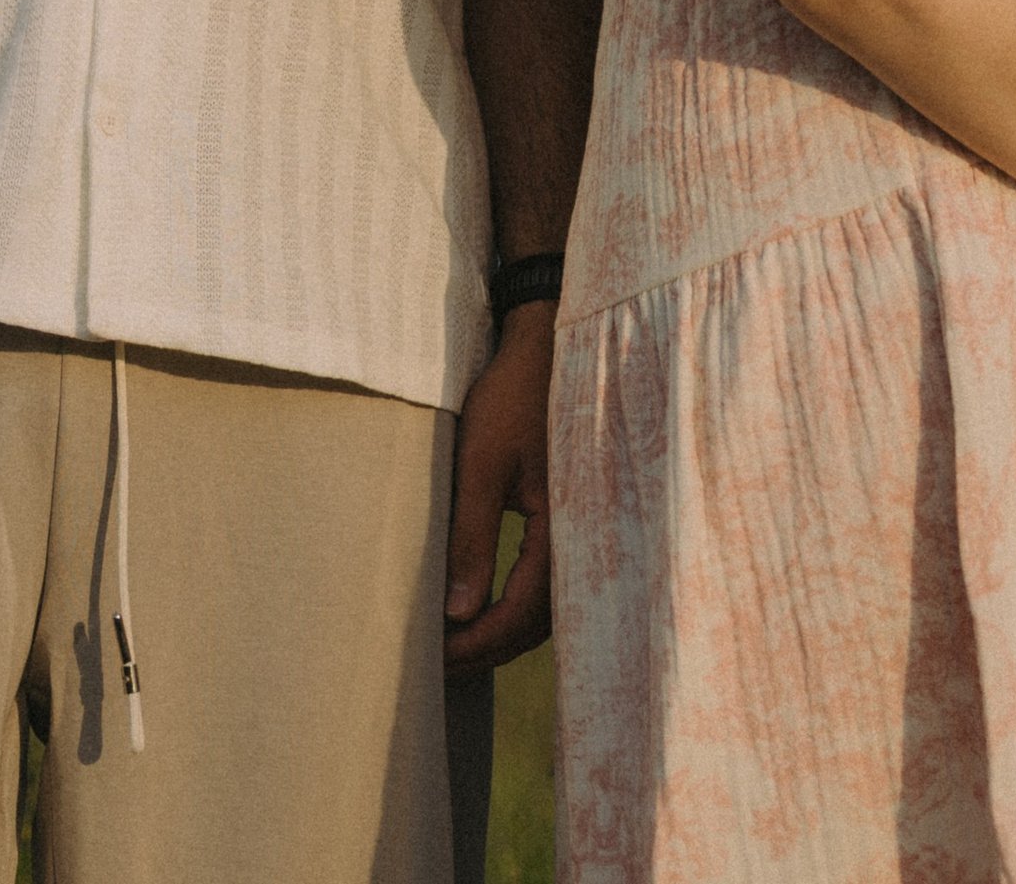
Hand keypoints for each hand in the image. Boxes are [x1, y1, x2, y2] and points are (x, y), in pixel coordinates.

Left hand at [442, 304, 555, 673]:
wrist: (545, 347)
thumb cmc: (513, 398)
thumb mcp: (483, 463)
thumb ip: (473, 537)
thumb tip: (457, 613)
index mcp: (564, 529)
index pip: (518, 615)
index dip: (474, 644)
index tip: (434, 661)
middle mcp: (581, 540)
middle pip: (534, 624)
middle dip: (485, 650)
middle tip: (436, 667)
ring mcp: (580, 531)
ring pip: (543, 610)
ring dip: (499, 632)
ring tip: (453, 646)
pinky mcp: (570, 520)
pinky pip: (546, 583)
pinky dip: (514, 605)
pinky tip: (483, 606)